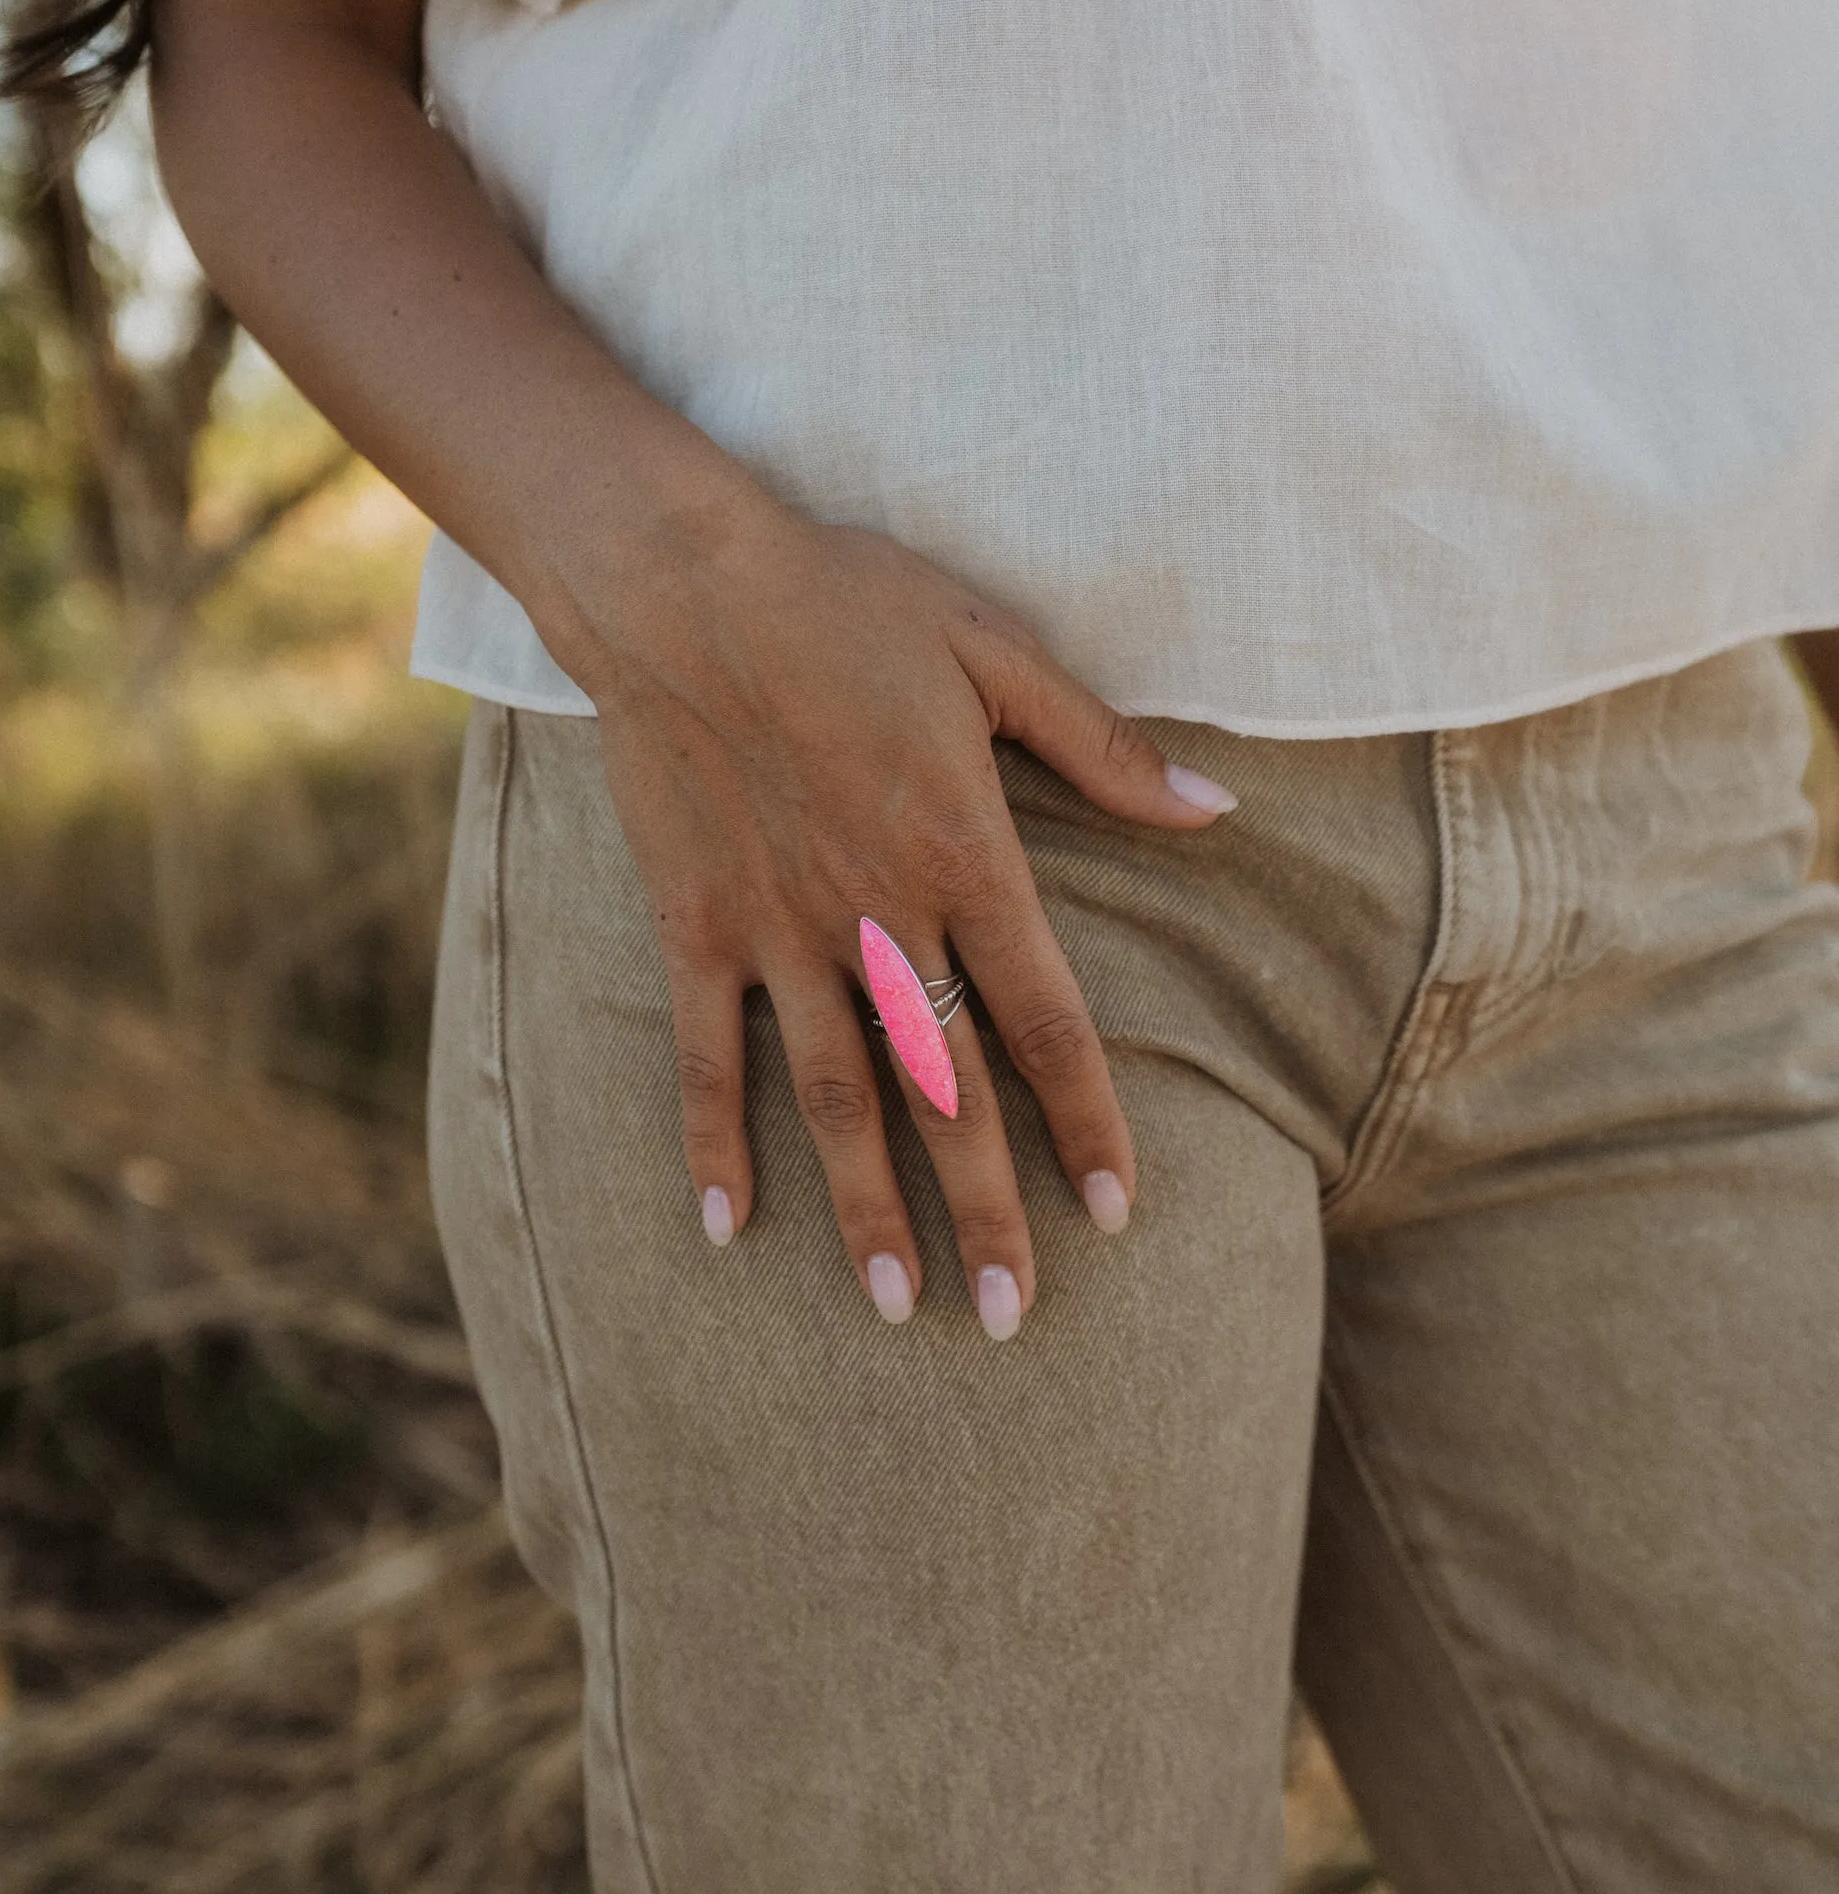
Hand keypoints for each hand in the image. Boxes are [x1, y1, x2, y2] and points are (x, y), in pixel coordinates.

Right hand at [580, 495, 1234, 1336]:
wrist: (678, 576)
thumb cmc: (845, 599)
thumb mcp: (996, 653)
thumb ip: (1104, 750)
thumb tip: (1217, 806)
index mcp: (964, 854)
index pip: (1047, 1021)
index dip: (1088, 1123)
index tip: (1119, 1214)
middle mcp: (877, 915)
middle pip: (948, 1092)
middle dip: (986, 1213)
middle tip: (1012, 1317)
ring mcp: (779, 928)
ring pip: (836, 1096)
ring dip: (866, 1209)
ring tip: (898, 1308)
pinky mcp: (696, 922)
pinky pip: (708, 1052)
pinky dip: (712, 1142)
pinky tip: (724, 1230)